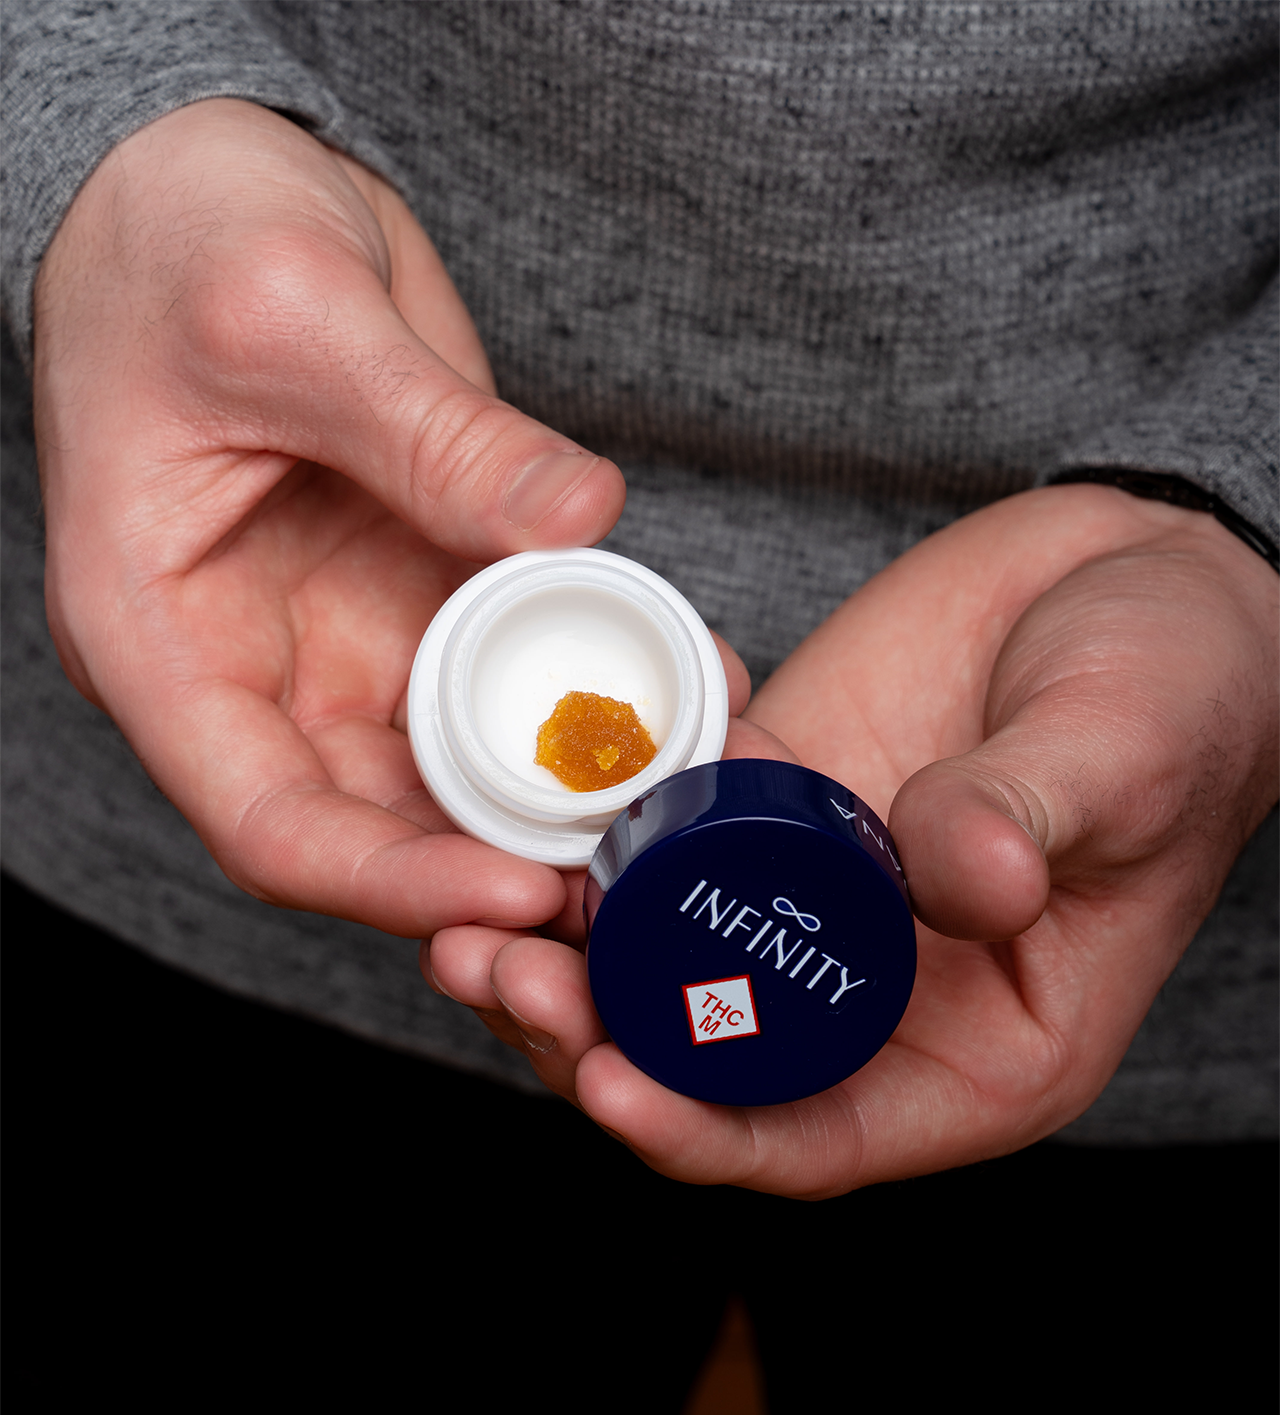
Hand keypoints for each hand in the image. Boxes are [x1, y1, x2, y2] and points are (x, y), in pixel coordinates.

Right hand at [34, 99, 625, 936]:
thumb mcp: (290, 319)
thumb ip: (430, 435)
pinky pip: (516, 665)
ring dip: (573, 782)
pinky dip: (598, 683)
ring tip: (688, 775)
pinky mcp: (421, 591)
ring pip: (465, 762)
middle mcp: (257, 667)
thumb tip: (581, 519)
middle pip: (382, 821)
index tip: (519, 886)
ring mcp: (346, 635)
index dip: (393, 879)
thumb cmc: (178, 237)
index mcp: (164, 640)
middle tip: (637, 857)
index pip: (270, 824)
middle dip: (507, 854)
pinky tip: (687, 674)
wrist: (210, 179)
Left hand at [428, 486, 1279, 1192]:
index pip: (816, 1137)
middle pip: (701, 1067)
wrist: (1130, 577)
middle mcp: (872, 998)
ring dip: (556, 957)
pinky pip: (652, 851)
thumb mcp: (1124, 754)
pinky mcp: (760, 809)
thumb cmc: (1176, 692)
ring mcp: (804, 904)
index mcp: (976, 1050)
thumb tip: (956, 877)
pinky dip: (580, 850)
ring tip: (464, 917)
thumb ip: (1036, 817)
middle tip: (497, 972)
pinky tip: (516, 823)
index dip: (705, 1131)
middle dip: (589, 1041)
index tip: (610, 1082)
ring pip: (654, 970)